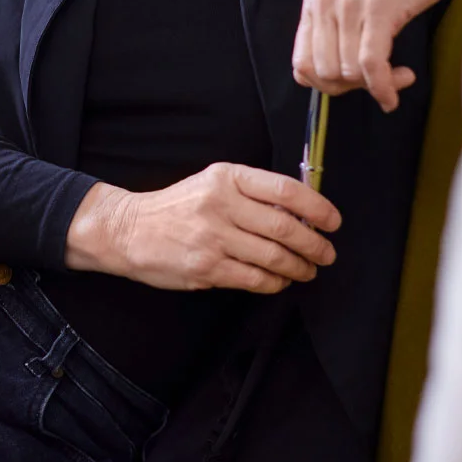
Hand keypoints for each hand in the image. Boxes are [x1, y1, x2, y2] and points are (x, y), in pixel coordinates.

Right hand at [63, 164, 341, 293]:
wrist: (129, 230)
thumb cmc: (177, 207)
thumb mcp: (212, 183)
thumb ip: (251, 192)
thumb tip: (302, 210)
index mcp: (227, 178)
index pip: (285, 190)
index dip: (317, 207)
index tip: (333, 221)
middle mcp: (221, 205)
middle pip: (285, 227)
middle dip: (314, 244)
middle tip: (327, 253)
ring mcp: (213, 238)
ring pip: (274, 257)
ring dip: (300, 267)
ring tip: (308, 270)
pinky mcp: (206, 268)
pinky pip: (254, 279)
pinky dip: (275, 283)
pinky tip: (281, 281)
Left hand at [292, 0, 461, 111]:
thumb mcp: (354, 0)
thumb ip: (337, 32)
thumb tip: (337, 81)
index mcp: (314, 1)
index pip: (301, 64)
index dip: (326, 85)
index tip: (353, 84)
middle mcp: (325, 2)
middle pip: (324, 73)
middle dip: (353, 87)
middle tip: (379, 79)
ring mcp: (349, 5)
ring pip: (348, 72)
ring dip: (376, 85)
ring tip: (399, 76)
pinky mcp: (378, 9)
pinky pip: (371, 64)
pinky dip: (384, 86)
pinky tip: (396, 89)